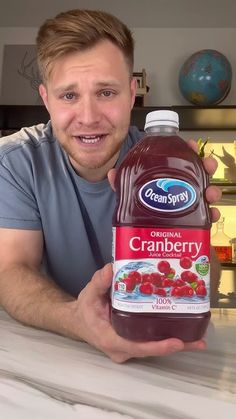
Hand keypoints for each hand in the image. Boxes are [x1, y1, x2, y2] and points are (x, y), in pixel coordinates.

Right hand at [72, 264, 205, 362]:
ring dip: (174, 344)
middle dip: (174, 346)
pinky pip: (150, 343)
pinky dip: (165, 338)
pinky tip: (183, 331)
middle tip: (198, 341)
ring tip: (197, 339)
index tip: (177, 342)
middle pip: (150, 350)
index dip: (157, 346)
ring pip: (152, 349)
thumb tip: (111, 269)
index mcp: (110, 339)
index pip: (136, 346)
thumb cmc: (85, 309)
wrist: (77, 321)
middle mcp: (121, 349)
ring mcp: (127, 349)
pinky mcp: (132, 345)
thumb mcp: (89, 293)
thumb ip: (99, 282)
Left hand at [108, 140, 221, 223]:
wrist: (142, 230)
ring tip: (209, 193)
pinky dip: (210, 215)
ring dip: (210, 190)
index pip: (179, 158)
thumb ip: (122, 182)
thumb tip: (112, 174)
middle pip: (197, 173)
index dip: (187, 150)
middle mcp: (180, 186)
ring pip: (204, 193)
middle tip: (207, 165)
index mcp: (167, 175)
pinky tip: (210, 215)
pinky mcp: (192, 220)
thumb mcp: (129, 190)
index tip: (191, 146)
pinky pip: (204, 217)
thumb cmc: (139, 204)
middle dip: (205, 167)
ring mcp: (187, 203)